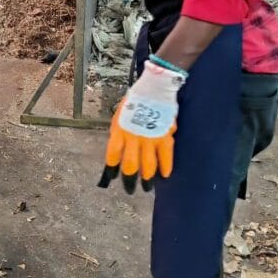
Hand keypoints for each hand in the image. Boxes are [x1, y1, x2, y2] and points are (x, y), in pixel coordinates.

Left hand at [98, 60, 185, 193]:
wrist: (154, 88)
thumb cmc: (135, 100)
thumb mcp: (120, 115)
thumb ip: (119, 132)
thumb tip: (119, 150)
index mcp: (119, 131)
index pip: (113, 155)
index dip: (111, 169)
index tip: (111, 177)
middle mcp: (133, 138)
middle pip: (130, 166)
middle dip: (129, 181)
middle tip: (130, 189)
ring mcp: (150, 139)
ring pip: (148, 165)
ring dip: (147, 179)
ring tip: (146, 187)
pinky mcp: (164, 137)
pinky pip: (166, 156)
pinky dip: (166, 167)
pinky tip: (164, 176)